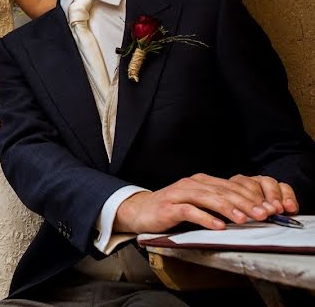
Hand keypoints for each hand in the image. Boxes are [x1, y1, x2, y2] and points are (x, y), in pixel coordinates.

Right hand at [114, 173, 295, 233]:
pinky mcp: (168, 207)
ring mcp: (179, 194)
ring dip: (228, 209)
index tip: (269, 208)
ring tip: (244, 219)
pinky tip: (218, 226)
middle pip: (223, 191)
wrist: (139, 210)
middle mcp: (191, 184)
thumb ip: (217, 204)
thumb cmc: (171, 208)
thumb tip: (248, 212)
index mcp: (201, 181)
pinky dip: (205, 218)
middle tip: (264, 214)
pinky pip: (189, 211)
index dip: (251, 196)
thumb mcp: (197, 203)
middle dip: (246, 203)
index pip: (231, 186)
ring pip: (208, 198)